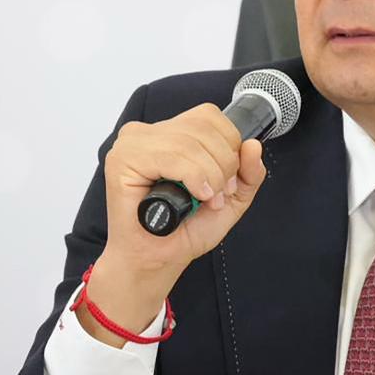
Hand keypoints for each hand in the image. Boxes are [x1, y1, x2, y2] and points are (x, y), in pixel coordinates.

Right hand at [85, 103, 267, 344]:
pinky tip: (194, 196)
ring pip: (189, 142)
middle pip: (203, 127)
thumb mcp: (231, 198)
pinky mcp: (122, 160)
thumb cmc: (184, 230)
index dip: (229, 146)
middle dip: (223, 165)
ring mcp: (132, 144)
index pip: (208, 116)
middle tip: (218, 195)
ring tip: (206, 200)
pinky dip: (193, 178)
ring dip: (210, 176)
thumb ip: (248, 172)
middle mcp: (148, 133)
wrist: (158, 259)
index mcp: (170, 133)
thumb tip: (253, 145)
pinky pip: (171, 157)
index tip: (229, 181)